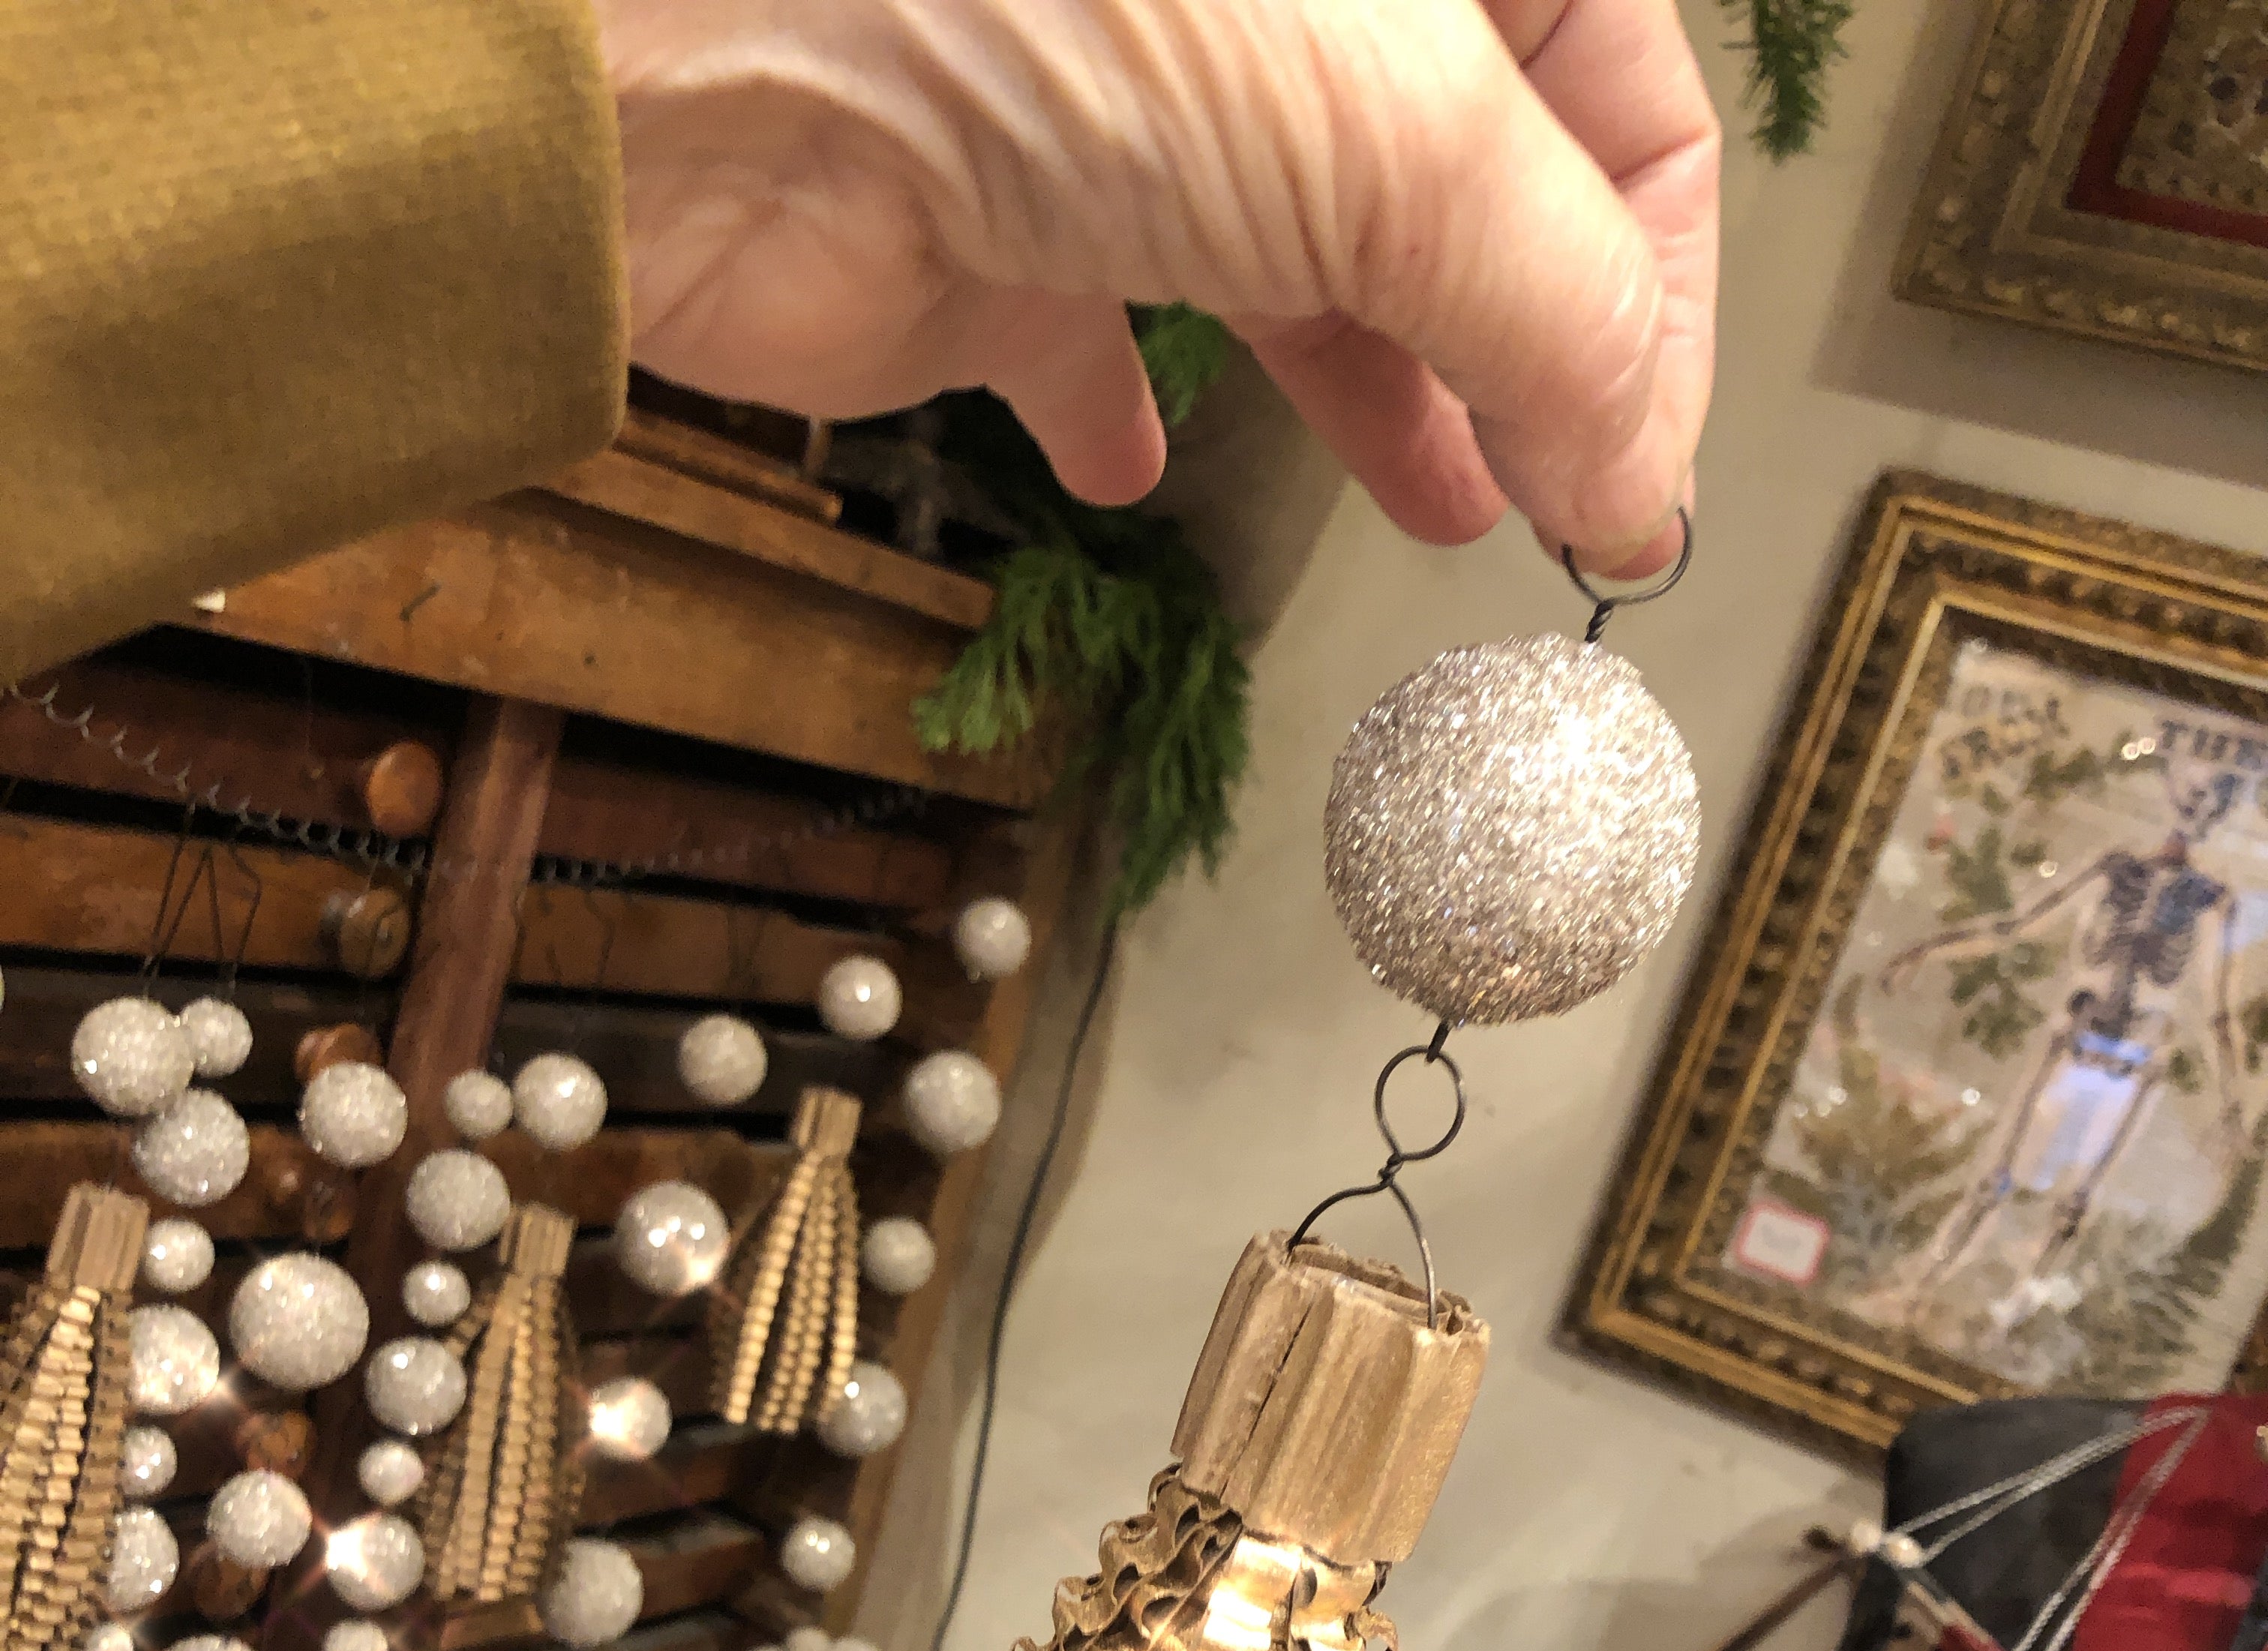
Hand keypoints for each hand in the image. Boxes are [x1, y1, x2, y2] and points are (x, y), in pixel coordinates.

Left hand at [594, 0, 1718, 565]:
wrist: (716, 47)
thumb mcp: (1397, 130)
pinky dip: (1120, 402)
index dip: (1658, 258)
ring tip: (1446, 506)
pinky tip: (1137, 462)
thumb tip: (1642, 471)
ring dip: (1378, 390)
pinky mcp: (980, 214)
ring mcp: (1119, 89)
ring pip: (1296, 251)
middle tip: (1567, 494)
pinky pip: (1080, 317)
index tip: (1649, 446)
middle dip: (1525, 331)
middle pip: (1462, 164)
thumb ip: (1554, 302)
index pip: (1611, 62)